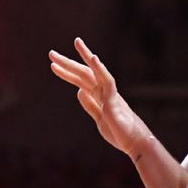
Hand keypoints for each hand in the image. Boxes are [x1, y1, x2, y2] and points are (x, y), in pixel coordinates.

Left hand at [49, 38, 146, 156]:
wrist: (135, 144)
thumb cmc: (120, 133)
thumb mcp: (100, 119)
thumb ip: (90, 105)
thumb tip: (79, 91)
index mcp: (100, 98)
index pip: (82, 81)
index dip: (68, 73)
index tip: (53, 65)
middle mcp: (105, 93)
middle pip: (85, 74)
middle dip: (68, 63)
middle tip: (51, 53)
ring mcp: (110, 95)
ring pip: (94, 74)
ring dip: (83, 58)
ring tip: (76, 43)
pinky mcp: (114, 101)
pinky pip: (107, 82)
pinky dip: (100, 69)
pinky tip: (94, 59)